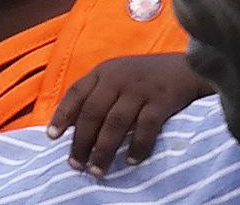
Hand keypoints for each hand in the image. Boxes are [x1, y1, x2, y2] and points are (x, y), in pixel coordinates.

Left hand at [48, 53, 214, 177]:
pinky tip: (130, 161)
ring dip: (104, 150)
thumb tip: (71, 126)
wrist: (186, 68)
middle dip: (82, 142)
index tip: (52, 137)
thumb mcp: (118, 75)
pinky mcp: (162, 99)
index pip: (77, 92)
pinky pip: (146, 128)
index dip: (62, 114)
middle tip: (76, 165)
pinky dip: (137, 147)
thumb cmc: (146, 77)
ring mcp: (141, 88)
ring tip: (97, 171)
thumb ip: (97, 94)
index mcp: (105, 71)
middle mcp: (119, 77)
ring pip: (116, 122)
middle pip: (93, 112)